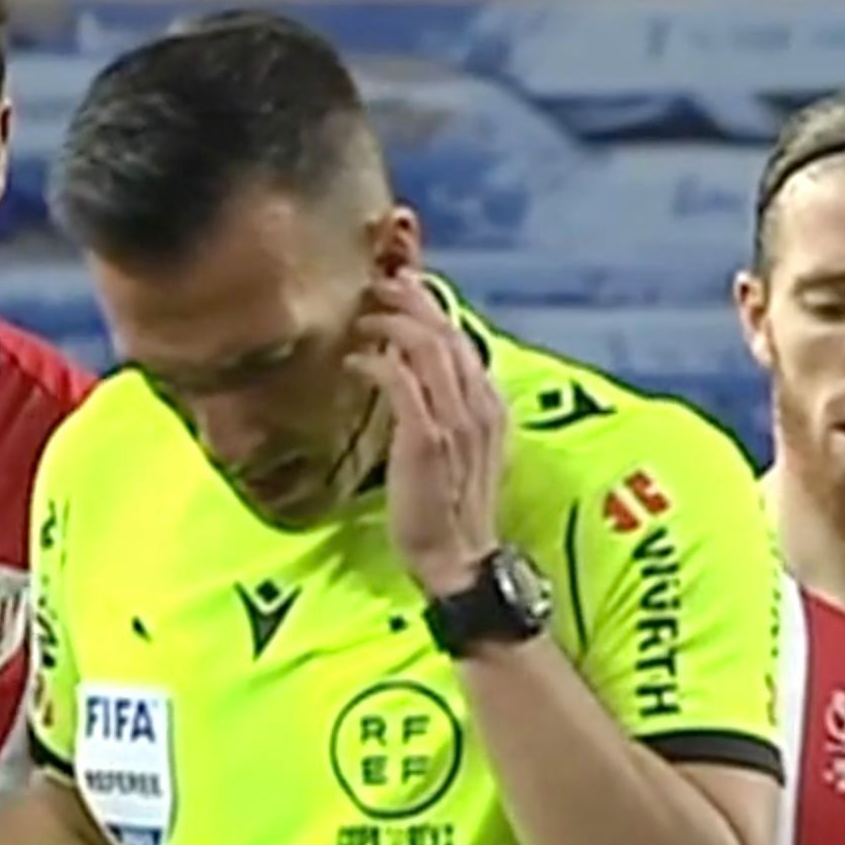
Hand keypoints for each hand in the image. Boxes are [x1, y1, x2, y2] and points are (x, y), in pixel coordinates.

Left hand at [344, 273, 506, 598]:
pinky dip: (375, 362)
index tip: (401, 287)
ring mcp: (456, 421)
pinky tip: (354, 362)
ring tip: (362, 318)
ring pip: (427, 346)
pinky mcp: (426, 438)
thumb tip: (409, 367)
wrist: (458, 558)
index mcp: (490, 406)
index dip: (430, 306)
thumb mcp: (457, 448)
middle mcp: (480, 406)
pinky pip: (400, 380)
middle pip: (446, 331)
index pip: (461, 339)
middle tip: (376, 285)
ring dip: (390, 323)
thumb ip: (444, 407)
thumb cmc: (448, 507)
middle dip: (410, 300)